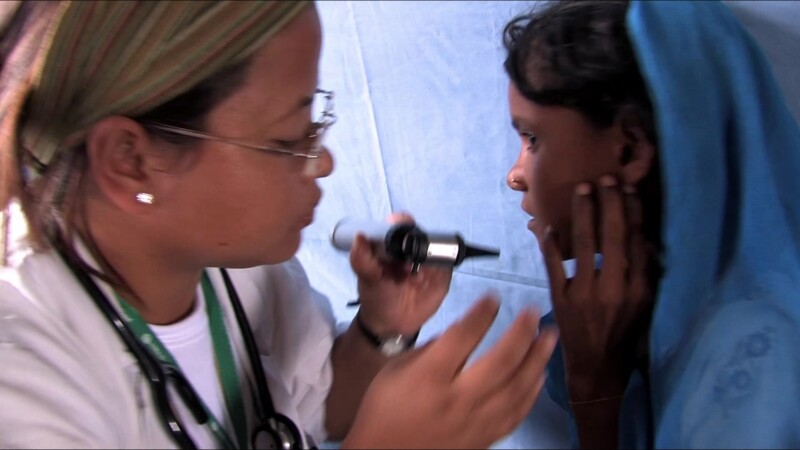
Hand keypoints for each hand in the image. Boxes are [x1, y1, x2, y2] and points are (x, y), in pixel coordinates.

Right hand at [341, 296, 558, 448]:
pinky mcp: (483, 439)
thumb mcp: (395, 370)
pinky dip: (532, 393)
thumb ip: (431, 349)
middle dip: (522, 332)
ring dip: (537, 359)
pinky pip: (516, 415)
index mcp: (429, 377)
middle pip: (501, 361)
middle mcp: (456, 399)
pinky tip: (539, 375)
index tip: (494, 296)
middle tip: (535, 312)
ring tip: (550, 337)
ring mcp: (474, 422)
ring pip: (517, 388)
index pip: (462, 337)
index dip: (481, 314)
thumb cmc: (384, 407)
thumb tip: (465, 332)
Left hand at [351, 213, 452, 335]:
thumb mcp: (367, 279)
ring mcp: (429, 260)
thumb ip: (361, 260)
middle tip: (405, 264)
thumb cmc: (378, 296)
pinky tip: (427, 281)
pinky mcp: (443, 273)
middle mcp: (412, 248)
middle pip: (422, 233)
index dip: (401, 224)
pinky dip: (441, 267)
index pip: (400, 224)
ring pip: (437, 246)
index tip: (398, 230)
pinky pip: (447, 263)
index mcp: (392, 244)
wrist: (394, 324)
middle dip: (416, 243)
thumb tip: (359, 236)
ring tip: (416, 276)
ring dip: (429, 257)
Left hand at [541, 176, 654, 399]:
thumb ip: (646, 272)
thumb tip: (644, 237)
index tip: (628, 189)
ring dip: (583, 214)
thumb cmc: (624, 332)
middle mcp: (613, 289)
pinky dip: (551, 244)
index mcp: (638, 289)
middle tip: (604, 178)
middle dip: (608, 204)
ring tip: (582, 190)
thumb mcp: (644, 305)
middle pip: (612, 237)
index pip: (636, 241)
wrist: (597, 366)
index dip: (632, 212)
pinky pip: (554, 266)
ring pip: (585, 245)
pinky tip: (548, 225)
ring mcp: (585, 294)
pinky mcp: (561, 299)